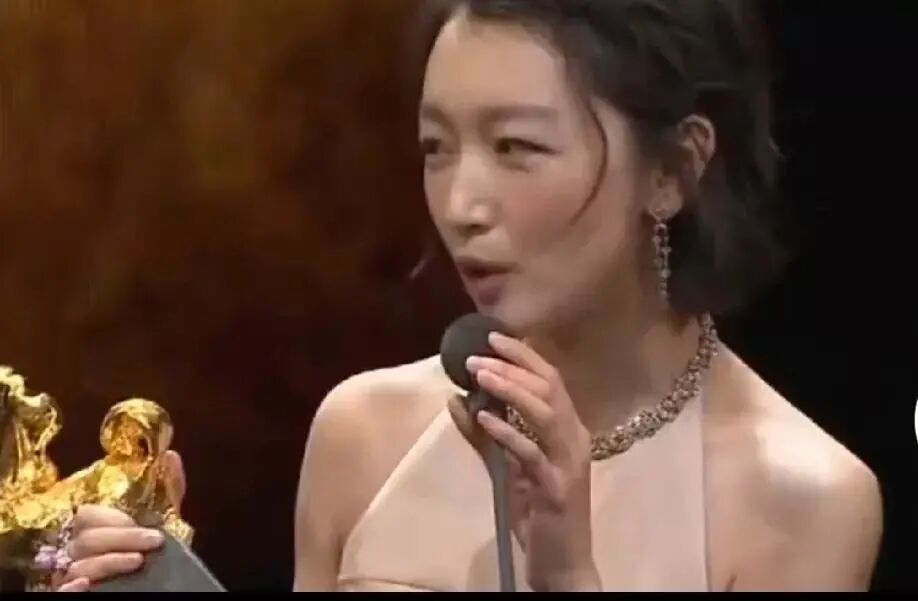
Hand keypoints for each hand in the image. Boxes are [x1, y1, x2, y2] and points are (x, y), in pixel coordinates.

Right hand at [53, 450, 186, 591]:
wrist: (159, 575)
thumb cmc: (152, 544)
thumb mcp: (162, 517)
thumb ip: (168, 488)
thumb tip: (171, 455)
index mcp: (92, 526)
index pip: (86, 515)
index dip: (112, 517)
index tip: (142, 523)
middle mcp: (76, 547)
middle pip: (85, 539)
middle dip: (120, 538)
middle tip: (154, 541)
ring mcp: (72, 572)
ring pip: (78, 565)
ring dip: (108, 562)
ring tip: (138, 561)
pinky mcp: (72, 591)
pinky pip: (62, 590)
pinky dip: (71, 588)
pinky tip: (85, 584)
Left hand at [447, 333, 599, 591]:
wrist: (561, 563)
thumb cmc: (537, 514)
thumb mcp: (505, 469)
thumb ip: (483, 435)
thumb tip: (455, 398)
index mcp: (567, 429)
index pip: (550, 379)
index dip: (523, 355)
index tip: (491, 336)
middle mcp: (574, 438)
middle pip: (549, 387)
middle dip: (512, 366)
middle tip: (474, 356)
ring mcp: (568, 462)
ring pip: (546, 412)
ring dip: (511, 389)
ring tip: (478, 374)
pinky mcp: (557, 488)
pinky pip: (532, 453)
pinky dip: (508, 432)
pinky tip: (483, 416)